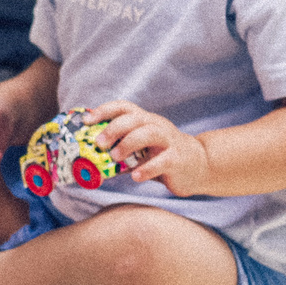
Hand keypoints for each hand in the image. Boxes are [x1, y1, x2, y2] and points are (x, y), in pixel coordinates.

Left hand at [90, 100, 210, 194]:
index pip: (124, 107)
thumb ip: (120, 154)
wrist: (199, 165)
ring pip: (149, 133)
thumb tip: (92, 164)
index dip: (104, 111)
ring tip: (115, 158)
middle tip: (99, 143)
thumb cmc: (163, 156)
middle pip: (135, 118)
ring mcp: (169, 142)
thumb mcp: (141, 151)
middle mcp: (157, 126)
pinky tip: (136, 177)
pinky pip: (162, 161)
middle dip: (114, 128)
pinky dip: (147, 169)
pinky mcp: (177, 159)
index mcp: (146, 121)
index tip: (87, 120)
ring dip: (128, 144)